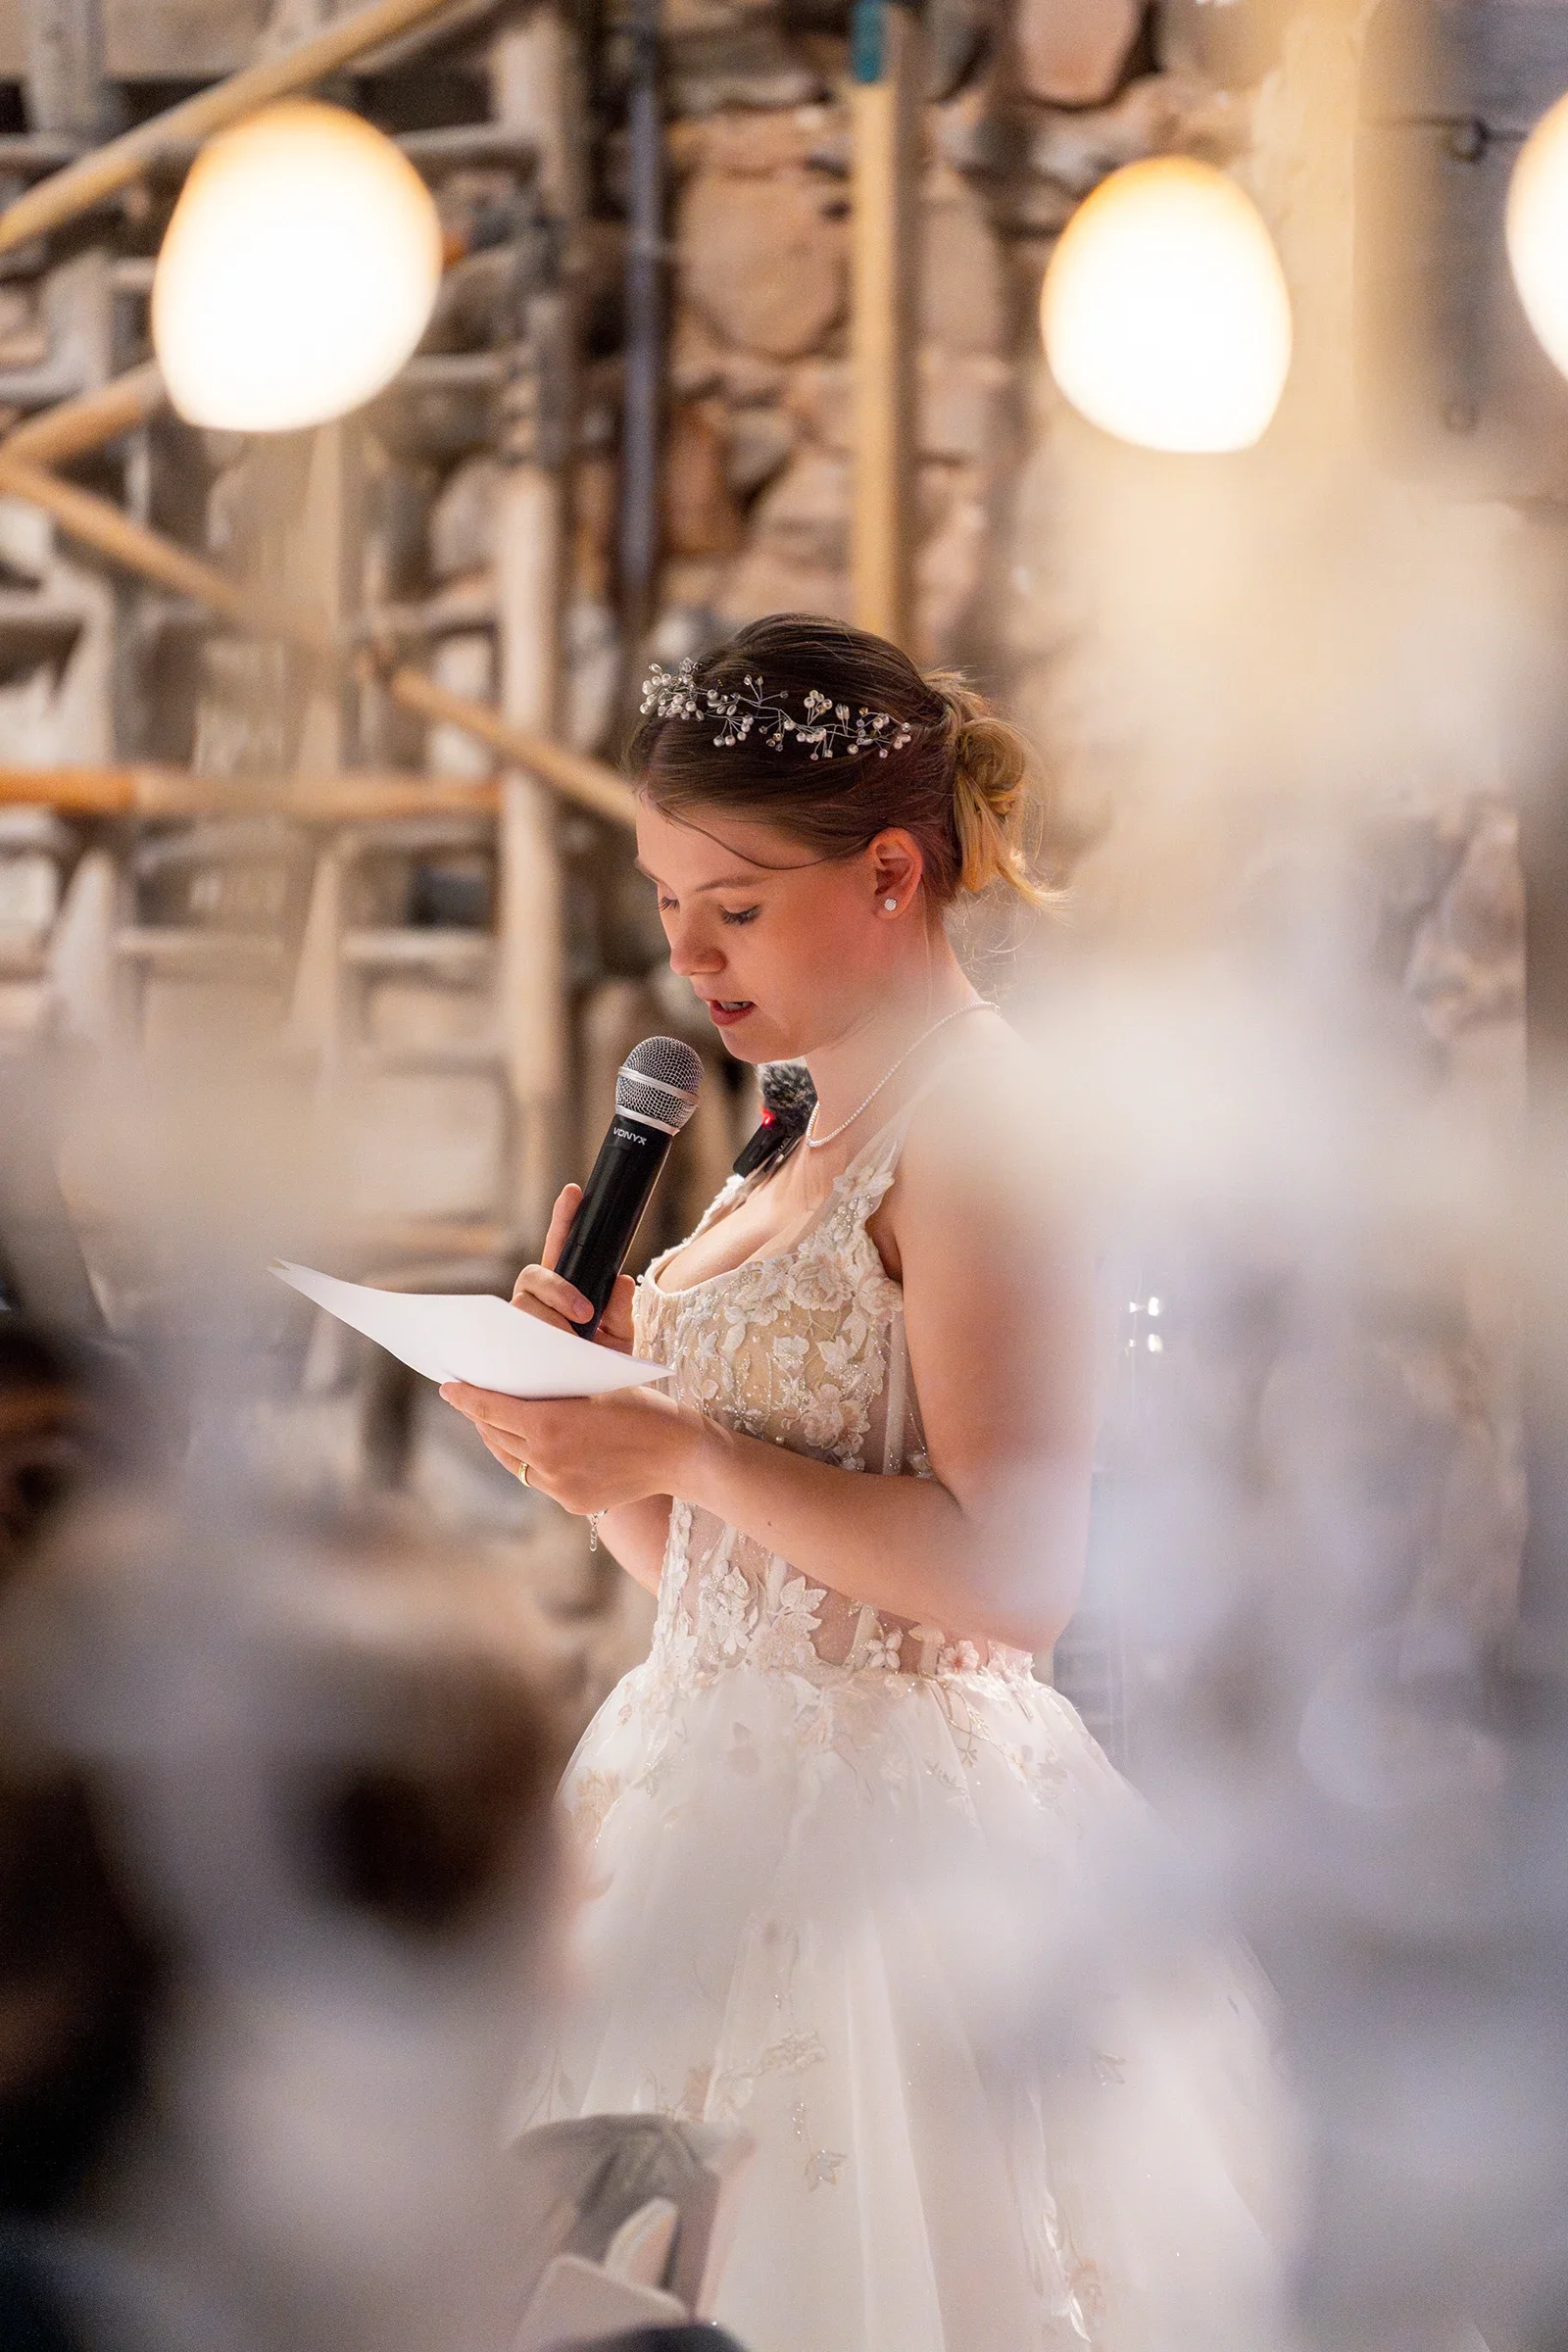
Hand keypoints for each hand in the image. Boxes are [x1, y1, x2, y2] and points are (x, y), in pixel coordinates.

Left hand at [436, 1379, 704, 1515]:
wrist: (680, 1454)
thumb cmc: (642, 1407)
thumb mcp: (593, 1386)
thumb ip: (551, 1391)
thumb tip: (516, 1388)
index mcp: (549, 1425)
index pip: (491, 1409)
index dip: (466, 1397)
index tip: (448, 1386)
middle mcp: (547, 1461)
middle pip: (496, 1436)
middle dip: (480, 1416)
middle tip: (468, 1399)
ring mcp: (559, 1487)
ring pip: (514, 1461)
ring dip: (501, 1440)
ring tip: (494, 1423)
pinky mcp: (573, 1503)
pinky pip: (539, 1478)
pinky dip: (532, 1460)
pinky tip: (534, 1447)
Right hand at [510, 1183, 635, 1355]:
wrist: (580, 1410)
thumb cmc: (599, 1370)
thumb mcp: (619, 1341)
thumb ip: (621, 1313)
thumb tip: (624, 1281)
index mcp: (563, 1290)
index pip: (561, 1247)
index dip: (564, 1218)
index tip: (574, 1191)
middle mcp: (535, 1300)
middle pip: (534, 1276)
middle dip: (559, 1291)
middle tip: (586, 1315)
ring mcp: (517, 1322)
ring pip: (521, 1307)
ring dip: (548, 1320)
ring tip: (570, 1344)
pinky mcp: (505, 1346)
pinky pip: (504, 1336)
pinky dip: (518, 1339)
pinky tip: (533, 1350)